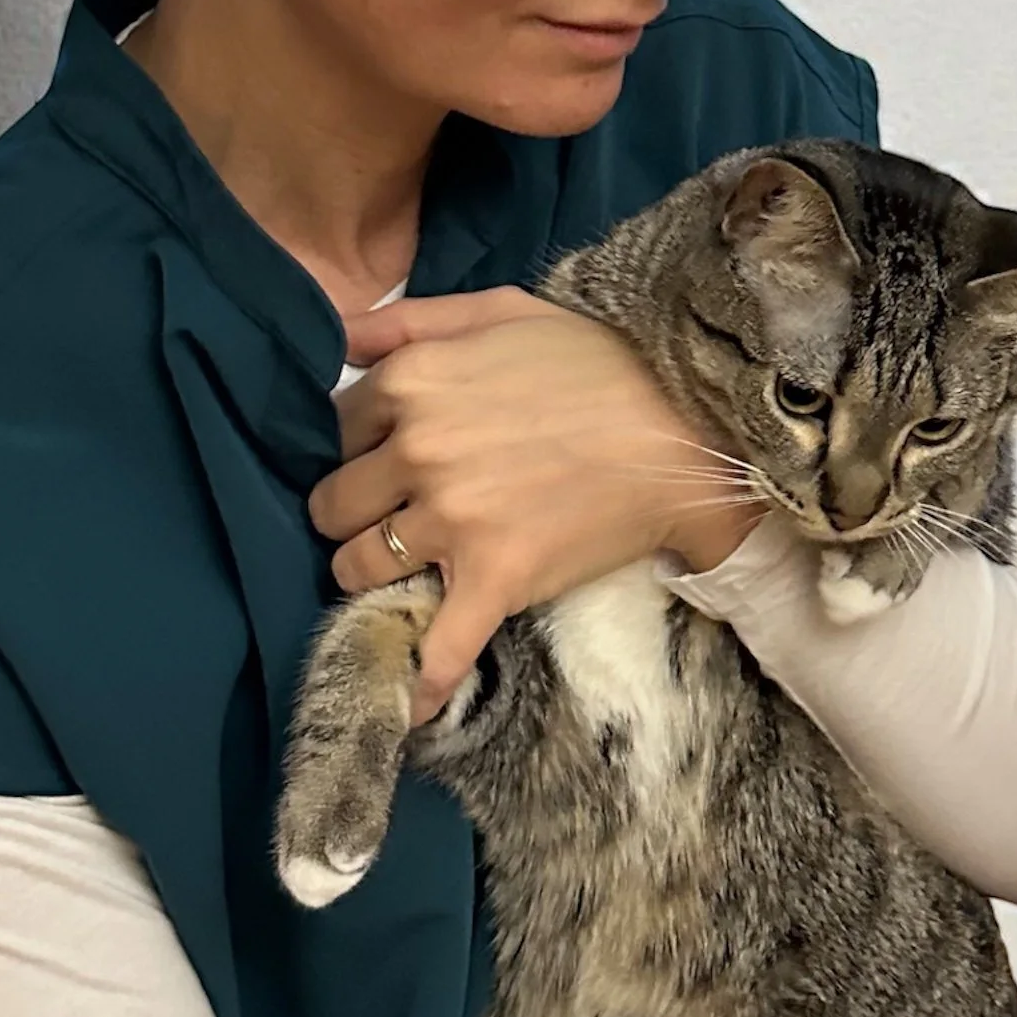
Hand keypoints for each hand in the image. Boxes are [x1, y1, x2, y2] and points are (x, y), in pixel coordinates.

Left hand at [306, 286, 770, 724]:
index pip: (336, 430)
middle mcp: (416, 451)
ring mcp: (451, 520)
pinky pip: (438, 645)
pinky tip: (410, 708)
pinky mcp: (494, 578)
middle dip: (354, 511)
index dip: (359, 446)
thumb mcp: (497, 308)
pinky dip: (420, 681)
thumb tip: (334, 339)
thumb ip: (406, 319)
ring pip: (358, 567)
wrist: (684, 427)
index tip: (386, 457)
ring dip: (372, 574)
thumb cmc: (596, 359)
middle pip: (332, 503)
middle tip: (393, 514)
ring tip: (405, 571)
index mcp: (411, 383)